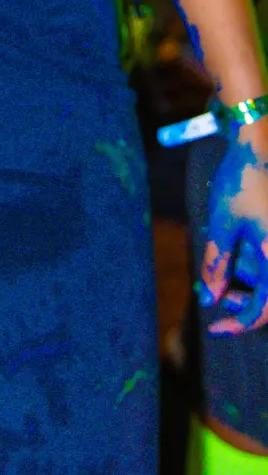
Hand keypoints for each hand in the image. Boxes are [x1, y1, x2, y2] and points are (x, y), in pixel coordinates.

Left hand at [201, 118, 267, 332]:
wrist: (258, 146)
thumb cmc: (240, 184)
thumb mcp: (222, 227)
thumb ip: (217, 265)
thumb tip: (212, 298)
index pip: (264, 309)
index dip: (240, 323)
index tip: (215, 328)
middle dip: (240, 298)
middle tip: (212, 293)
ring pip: (267, 273)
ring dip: (244, 275)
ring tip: (218, 259)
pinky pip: (267, 255)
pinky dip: (250, 256)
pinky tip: (230, 242)